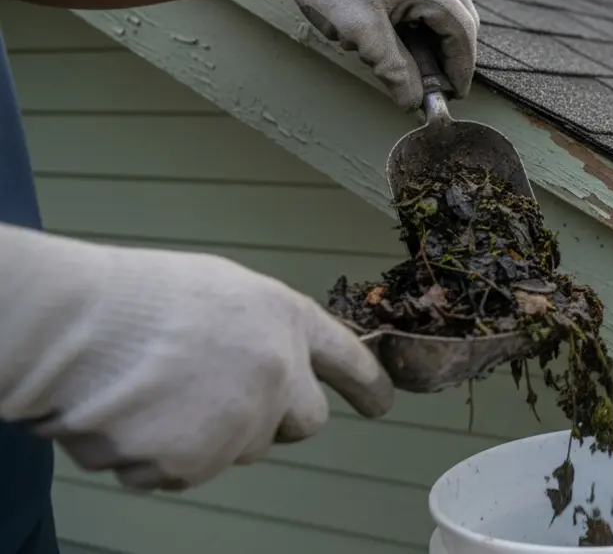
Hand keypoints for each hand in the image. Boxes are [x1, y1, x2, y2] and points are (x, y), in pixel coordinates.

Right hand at [0, 223, 393, 490]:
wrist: (82, 329)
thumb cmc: (140, 299)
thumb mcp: (225, 292)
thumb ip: (262, 332)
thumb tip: (269, 370)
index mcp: (288, 322)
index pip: (347, 358)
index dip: (368, 384)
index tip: (381, 403)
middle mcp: (280, 377)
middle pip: (302, 423)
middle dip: (272, 417)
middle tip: (217, 393)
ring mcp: (242, 424)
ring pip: (237, 449)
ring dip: (204, 434)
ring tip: (154, 391)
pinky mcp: (197, 462)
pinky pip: (183, 471)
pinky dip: (156, 456)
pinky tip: (133, 416)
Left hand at [234, 0, 479, 108]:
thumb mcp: (360, 32)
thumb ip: (393, 69)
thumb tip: (413, 103)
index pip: (462, 28)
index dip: (462, 65)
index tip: (457, 93)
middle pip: (461, 16)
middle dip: (454, 53)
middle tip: (441, 84)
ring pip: (447, 7)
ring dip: (438, 38)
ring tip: (420, 65)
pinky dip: (425, 23)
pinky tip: (405, 40)